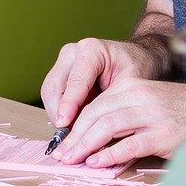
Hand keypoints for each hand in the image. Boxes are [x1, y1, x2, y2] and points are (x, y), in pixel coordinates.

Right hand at [41, 37, 165, 128]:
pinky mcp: (61, 72)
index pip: (75, 81)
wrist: (137, 56)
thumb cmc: (137, 67)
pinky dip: (59, 112)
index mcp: (91, 50)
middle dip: (57, 112)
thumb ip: (110, 103)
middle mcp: (72, 52)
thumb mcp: (130, 83)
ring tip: (69, 134)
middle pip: (54, 86)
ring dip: (56, 114)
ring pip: (49, 92)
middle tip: (66, 136)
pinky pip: (53, 95)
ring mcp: (64, 62)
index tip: (64, 124)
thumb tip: (93, 129)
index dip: (68, 105)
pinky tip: (70, 126)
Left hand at [59, 77, 185, 167]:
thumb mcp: (144, 104)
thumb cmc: (175, 112)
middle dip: (74, 137)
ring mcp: (151, 115)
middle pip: (95, 115)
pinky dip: (110, 154)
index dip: (74, 125)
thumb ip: (120, 116)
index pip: (93, 105)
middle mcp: (138, 97)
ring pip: (107, 126)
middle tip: (61, 155)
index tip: (62, 143)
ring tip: (72, 160)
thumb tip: (89, 140)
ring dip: (85, 145)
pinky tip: (97, 162)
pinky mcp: (162, 134)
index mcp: (130, 87)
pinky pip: (129, 144)